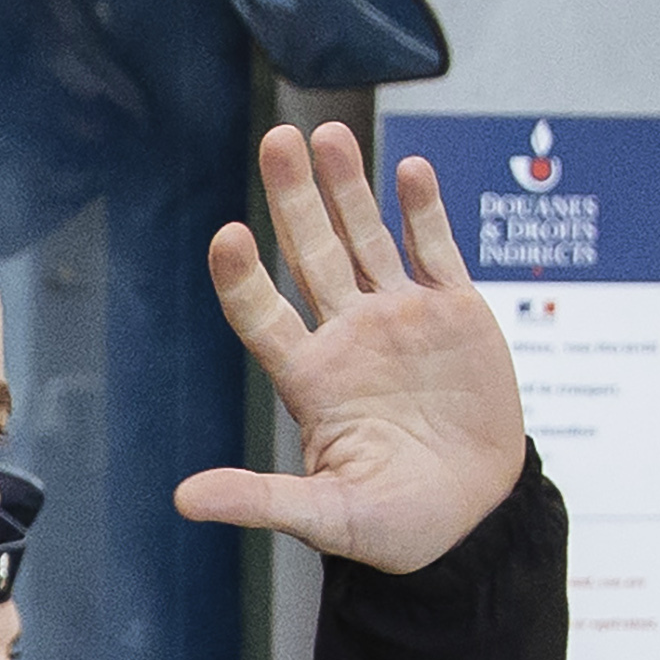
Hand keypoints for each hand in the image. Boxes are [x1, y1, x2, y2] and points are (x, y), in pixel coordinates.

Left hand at [174, 124, 530, 577]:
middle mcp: (348, 336)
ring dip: (348, 187)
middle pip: (312, 254)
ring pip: (367, 238)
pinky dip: (423, 211)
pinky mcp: (455, 312)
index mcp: (310, 379)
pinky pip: (434, 250)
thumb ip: (262, 500)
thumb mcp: (327, 519)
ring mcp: (401, 318)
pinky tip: (409, 171)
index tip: (227, 237)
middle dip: (294, 199)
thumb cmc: (395, 525)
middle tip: (276, 142)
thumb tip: (185, 500)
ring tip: (328, 135)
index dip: (242, 278)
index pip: (262, 315)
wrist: (474, 518)